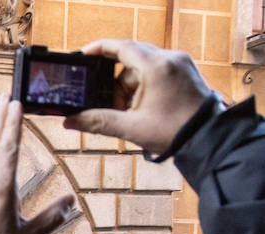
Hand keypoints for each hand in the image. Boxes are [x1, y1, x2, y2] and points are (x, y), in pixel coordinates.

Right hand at [63, 40, 211, 154]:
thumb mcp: (131, 128)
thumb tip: (71, 121)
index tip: (83, 55)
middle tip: (111, 106)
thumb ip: (97, 122)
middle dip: (115, 84)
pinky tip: (142, 108)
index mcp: (156, 67)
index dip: (99, 49)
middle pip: (130, 61)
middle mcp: (170, 59)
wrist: (210, 138)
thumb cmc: (177, 132)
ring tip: (130, 113)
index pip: (121, 47)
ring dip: (130, 89)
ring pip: (142, 68)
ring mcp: (180, 64)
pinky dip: (144, 87)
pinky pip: (156, 72)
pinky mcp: (185, 72)